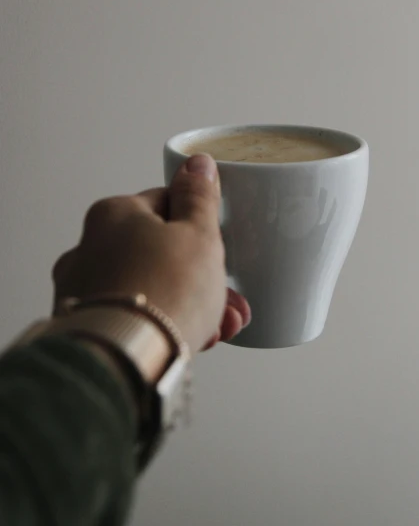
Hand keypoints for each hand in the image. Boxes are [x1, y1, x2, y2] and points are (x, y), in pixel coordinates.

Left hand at [52, 154, 250, 354]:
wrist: (125, 361)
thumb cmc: (164, 291)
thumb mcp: (199, 234)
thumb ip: (199, 197)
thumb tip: (196, 164)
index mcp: (113, 214)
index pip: (164, 205)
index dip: (199, 227)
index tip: (219, 248)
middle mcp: (88, 248)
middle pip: (158, 253)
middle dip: (200, 277)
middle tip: (230, 301)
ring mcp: (81, 291)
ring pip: (148, 289)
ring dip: (188, 305)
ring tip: (221, 328)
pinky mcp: (84, 328)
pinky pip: (132, 320)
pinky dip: (162, 328)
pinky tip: (192, 341)